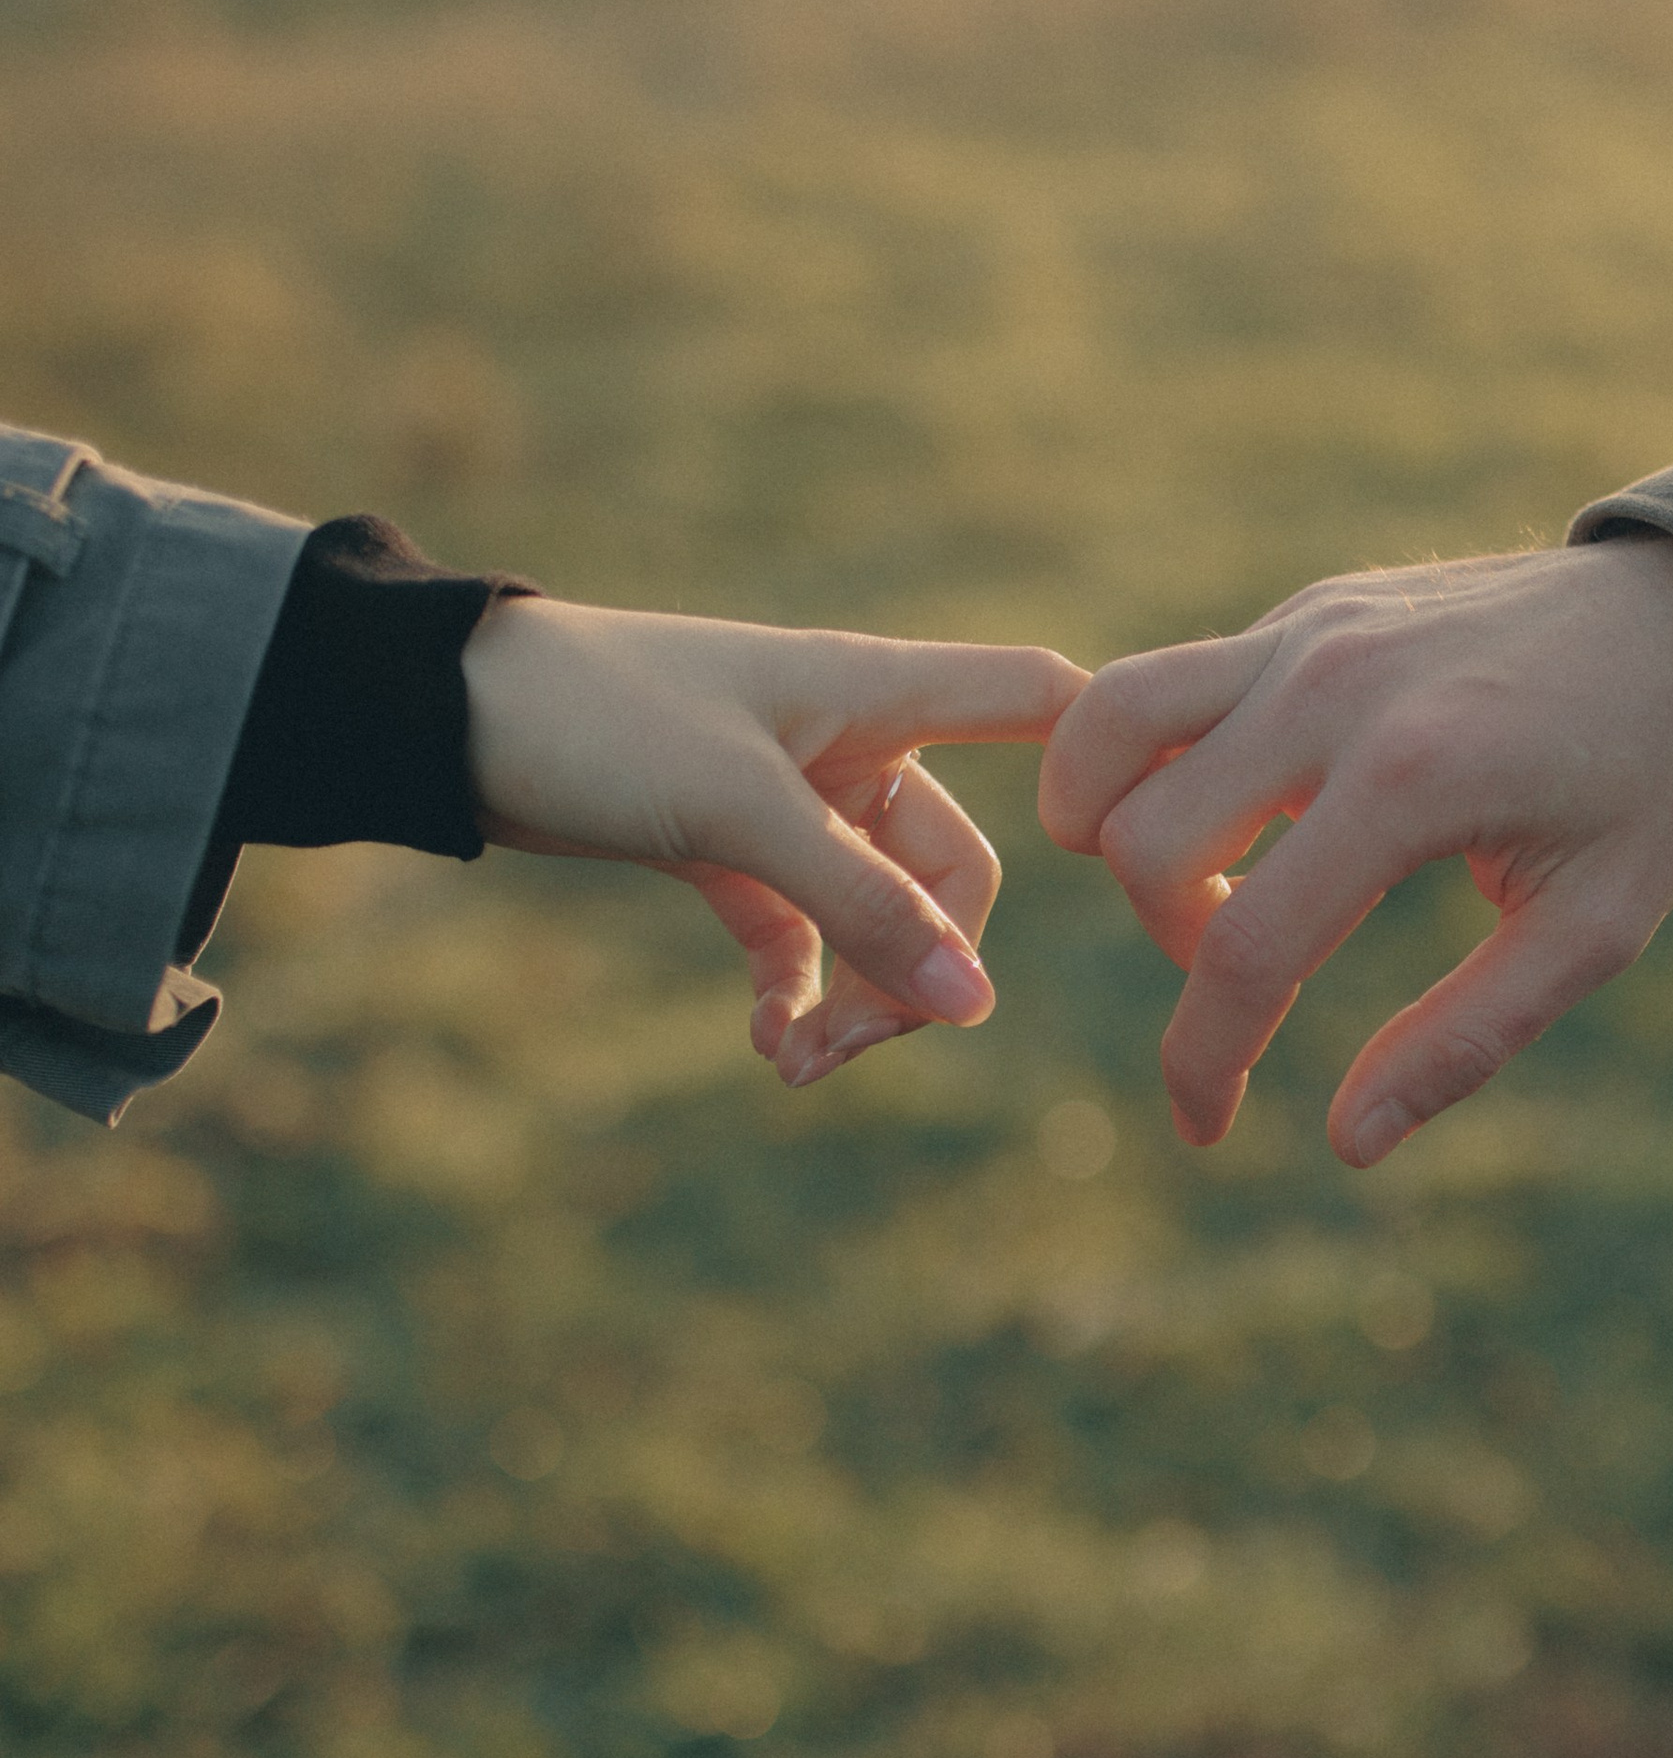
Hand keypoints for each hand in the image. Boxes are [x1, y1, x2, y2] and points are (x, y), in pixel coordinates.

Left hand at [463, 600, 1084, 1083]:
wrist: (442, 715)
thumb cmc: (596, 717)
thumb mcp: (741, 812)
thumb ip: (861, 906)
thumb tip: (972, 1007)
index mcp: (880, 693)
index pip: (1038, 697)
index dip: (1105, 761)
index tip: (1146, 850)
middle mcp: (855, 743)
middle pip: (955, 869)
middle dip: (920, 966)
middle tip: (854, 1047)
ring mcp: (794, 800)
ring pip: (878, 916)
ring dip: (857, 998)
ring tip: (798, 1064)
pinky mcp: (729, 847)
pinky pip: (802, 936)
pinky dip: (796, 992)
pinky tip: (768, 1044)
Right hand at [1041, 535, 1672, 1162]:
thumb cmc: (1653, 780)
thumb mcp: (1594, 929)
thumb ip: (1467, 1039)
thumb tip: (1347, 1144)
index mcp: (1411, 778)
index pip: (1244, 946)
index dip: (1203, 1061)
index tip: (1208, 1127)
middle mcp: (1334, 688)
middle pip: (1143, 840)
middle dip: (1171, 944)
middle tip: (1252, 969)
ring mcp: (1307, 632)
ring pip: (1108, 726)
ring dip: (1111, 825)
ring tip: (1202, 883)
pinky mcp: (1302, 612)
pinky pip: (1166, 688)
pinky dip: (1157, 764)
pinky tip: (1241, 817)